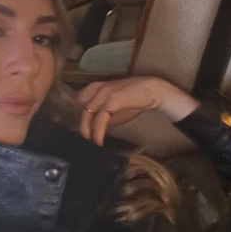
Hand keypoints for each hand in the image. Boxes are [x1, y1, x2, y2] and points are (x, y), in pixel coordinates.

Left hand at [77, 76, 199, 145]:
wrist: (152, 89)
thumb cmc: (134, 98)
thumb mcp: (114, 107)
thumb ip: (103, 114)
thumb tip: (95, 128)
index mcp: (95, 87)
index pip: (79, 102)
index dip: (78, 117)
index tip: (80, 130)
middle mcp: (96, 88)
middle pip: (80, 110)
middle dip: (81, 126)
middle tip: (83, 140)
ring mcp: (103, 93)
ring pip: (87, 115)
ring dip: (87, 132)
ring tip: (89, 144)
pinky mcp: (111, 101)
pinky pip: (99, 120)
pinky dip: (97, 133)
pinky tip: (98, 142)